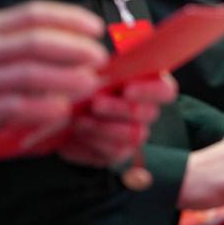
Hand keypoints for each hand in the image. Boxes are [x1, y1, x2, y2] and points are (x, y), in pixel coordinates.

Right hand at [0, 1, 106, 149]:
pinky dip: (43, 107)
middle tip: (100, 56)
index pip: (34, 14)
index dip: (70, 18)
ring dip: (67, 78)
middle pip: (37, 42)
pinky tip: (63, 109)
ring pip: (31, 73)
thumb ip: (14, 38)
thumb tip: (69, 39)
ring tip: (91, 82)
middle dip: (75, 48)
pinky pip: (16, 107)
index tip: (95, 26)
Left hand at [58, 73, 177, 166]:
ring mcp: (133, 134)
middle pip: (148, 113)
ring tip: (80, 121)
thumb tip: (103, 72)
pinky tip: (76, 135)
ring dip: (105, 128)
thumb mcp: (90, 70)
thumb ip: (104, 71)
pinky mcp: (117, 153)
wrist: (58, 108)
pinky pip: (113, 154)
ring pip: (133, 136)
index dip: (150, 91)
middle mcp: (146, 111)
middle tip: (96, 103)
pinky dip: (93, 144)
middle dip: (120, 109)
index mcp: (147, 84)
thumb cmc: (80, 84)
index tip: (127, 89)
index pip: (165, 90)